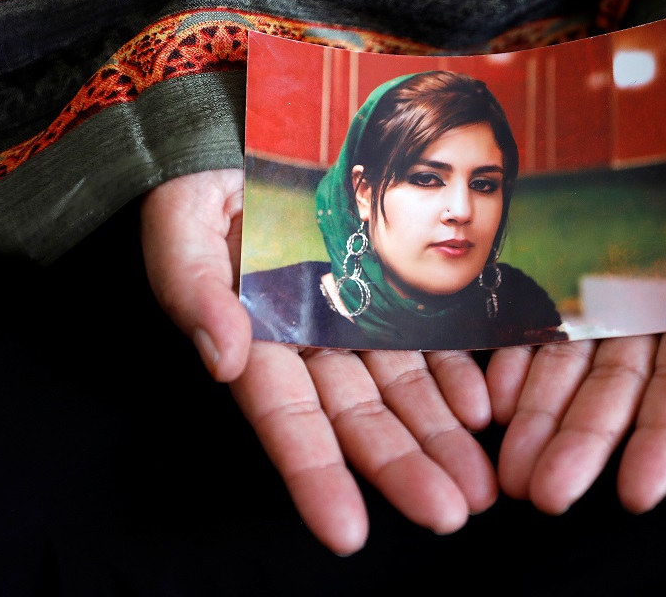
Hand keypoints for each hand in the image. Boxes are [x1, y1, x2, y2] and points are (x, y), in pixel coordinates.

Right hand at [140, 169, 496, 554]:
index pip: (286, 420)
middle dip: (400, 469)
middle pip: (359, 418)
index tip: (347, 532)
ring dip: (441, 437)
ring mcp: (358, 321)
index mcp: (257, 340)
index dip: (314, 476)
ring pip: (403, 390)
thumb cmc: (202, 183)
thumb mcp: (181, 227)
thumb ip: (195, 291)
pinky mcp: (392, 294)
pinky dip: (458, 376)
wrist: (246, 132)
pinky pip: (431, 341)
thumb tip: (224, 358)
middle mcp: (313, 343)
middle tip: (448, 514)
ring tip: (479, 485)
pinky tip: (484, 408)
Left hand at [488, 6, 665, 513]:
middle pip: (619, 385)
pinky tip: (493, 396)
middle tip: (545, 491)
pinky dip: (517, 356)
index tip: (637, 490)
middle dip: (584, 441)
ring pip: (572, 364)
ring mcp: (610, 281)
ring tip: (510, 466)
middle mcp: (658, 301)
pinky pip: (538, 313)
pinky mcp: (570, 254)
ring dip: (543, 417)